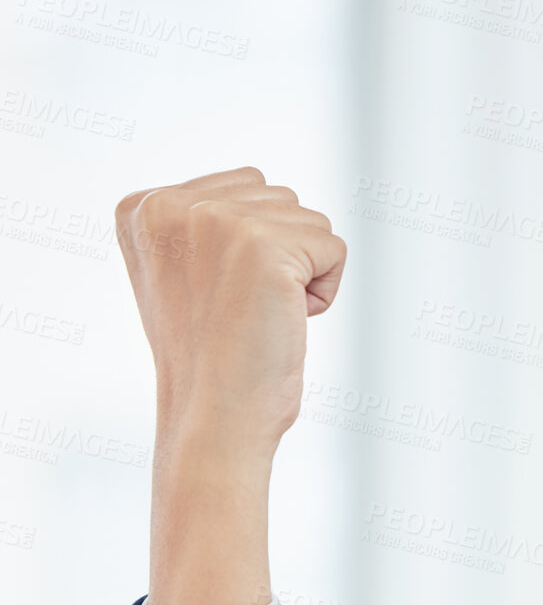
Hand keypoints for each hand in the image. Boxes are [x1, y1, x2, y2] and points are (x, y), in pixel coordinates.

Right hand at [116, 166, 347, 604]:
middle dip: (283, 255)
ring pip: (312, 222)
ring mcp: (217, 220)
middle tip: (244, 309)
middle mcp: (173, 203)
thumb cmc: (211, 358)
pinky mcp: (265, 246)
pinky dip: (326, 291)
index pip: (246, 186)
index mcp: (144, 206)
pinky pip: (336, 248)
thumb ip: (209, 222)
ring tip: (261, 315)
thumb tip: (263, 187)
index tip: (220, 296)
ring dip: (305, 274)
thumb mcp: (187, 273)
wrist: (214, 418)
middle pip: (281, 198)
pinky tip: (286, 320)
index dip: (255, 248)